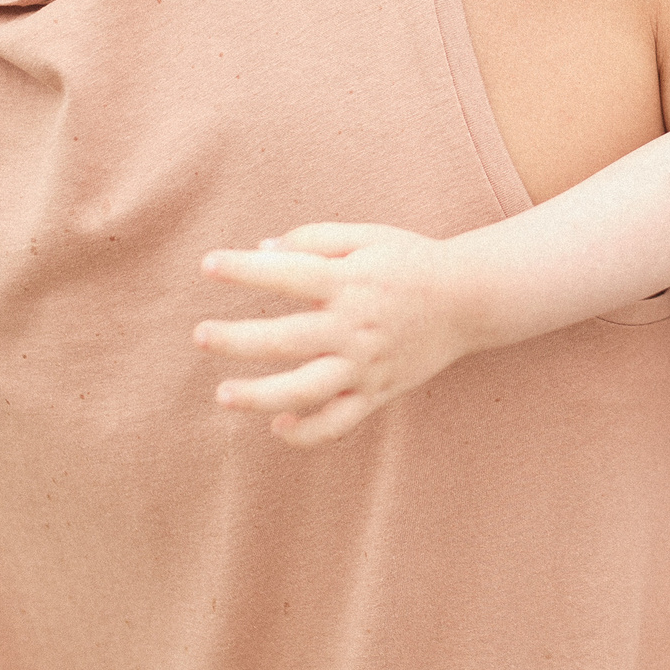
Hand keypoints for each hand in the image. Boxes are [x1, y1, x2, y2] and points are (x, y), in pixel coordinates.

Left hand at [195, 222, 480, 446]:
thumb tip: (263, 249)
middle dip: (237, 340)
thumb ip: (314, 239)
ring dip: (261, 396)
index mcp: (350, 281)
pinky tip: (279, 426)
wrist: (469, 299)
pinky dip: (309, 432)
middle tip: (200, 335)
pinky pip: (339, 422)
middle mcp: (354, 326)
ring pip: (307, 389)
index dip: (244, 269)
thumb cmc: (410, 261)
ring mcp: (365, 364)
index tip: (209, 265)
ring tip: (223, 395)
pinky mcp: (377, 392)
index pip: (288, 274)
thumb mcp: (367, 237)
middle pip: (286, 339)